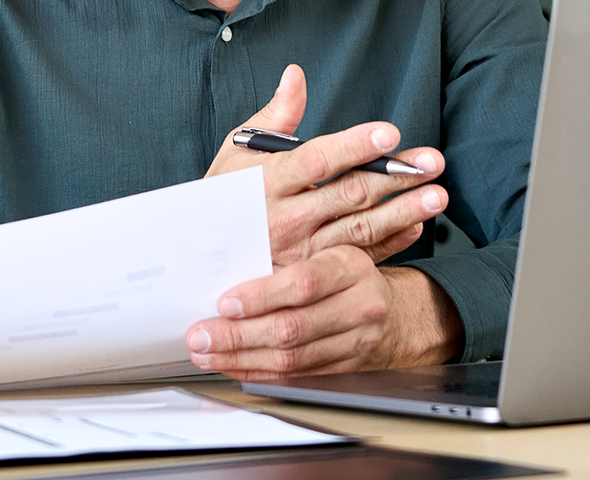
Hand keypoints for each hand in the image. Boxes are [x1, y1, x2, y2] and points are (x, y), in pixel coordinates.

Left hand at [186, 247, 464, 379]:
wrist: (389, 306)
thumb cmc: (343, 264)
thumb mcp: (331, 235)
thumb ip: (295, 225)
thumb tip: (239, 212)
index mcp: (350, 264)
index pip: (303, 282)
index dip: (261, 295)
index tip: (224, 301)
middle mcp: (359, 304)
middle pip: (292, 327)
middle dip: (238, 335)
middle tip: (199, 334)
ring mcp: (355, 340)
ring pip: (290, 359)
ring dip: (240, 358)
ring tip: (205, 352)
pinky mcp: (346, 368)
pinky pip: (295, 377)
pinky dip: (258, 373)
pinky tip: (232, 366)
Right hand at [206, 64, 447, 266]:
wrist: (198, 261)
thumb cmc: (221, 197)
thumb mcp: (237, 152)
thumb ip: (275, 115)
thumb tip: (296, 74)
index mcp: (269, 181)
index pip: (317, 159)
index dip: (354, 145)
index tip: (390, 133)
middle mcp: (286, 217)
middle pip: (348, 194)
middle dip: (395, 176)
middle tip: (433, 162)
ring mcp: (301, 251)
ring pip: (360, 230)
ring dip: (403, 212)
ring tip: (437, 195)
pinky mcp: (312, 274)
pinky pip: (357, 259)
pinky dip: (390, 244)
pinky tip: (416, 227)